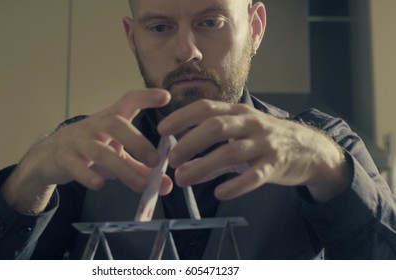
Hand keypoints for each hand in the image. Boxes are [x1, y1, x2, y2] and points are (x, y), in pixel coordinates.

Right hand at [3, 89, 172, 213]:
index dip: (146, 97)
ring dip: (123, 168)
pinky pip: (75, 165)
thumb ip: (141, 169)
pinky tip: (99, 185)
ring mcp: (77, 140)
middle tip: (155, 161)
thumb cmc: (91, 151)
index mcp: (111, 119)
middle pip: (116, 125)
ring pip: (100, 151)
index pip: (128, 101)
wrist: (48, 156)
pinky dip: (88, 175)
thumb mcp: (117, 156)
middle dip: (138, 142)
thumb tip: (167, 185)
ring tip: (141, 185)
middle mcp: (95, 125)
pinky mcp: (63, 157)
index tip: (166, 97)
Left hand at [158, 99, 349, 201]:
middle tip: (170, 159)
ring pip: (230, 152)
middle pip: (215, 127)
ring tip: (183, 179)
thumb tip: (184, 167)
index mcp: (238, 112)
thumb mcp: (241, 138)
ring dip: (203, 166)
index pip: (206, 108)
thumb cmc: (268, 140)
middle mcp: (250, 123)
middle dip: (189, 142)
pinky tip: (219, 193)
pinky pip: (254, 176)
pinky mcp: (276, 165)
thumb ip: (213, 152)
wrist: (311, 149)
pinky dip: (235, 185)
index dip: (182, 117)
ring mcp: (264, 143)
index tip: (162, 130)